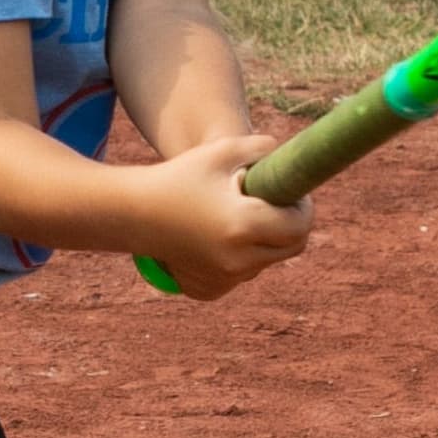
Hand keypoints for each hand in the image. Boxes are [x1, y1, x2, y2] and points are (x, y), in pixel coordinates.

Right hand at [139, 133, 310, 300]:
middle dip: (292, 225)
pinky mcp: (211, 289)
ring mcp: (224, 278)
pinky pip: (244, 274)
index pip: (299, 224)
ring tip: (240, 215)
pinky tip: (223, 236)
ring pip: (267, 261)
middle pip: (291, 248)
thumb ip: (264, 148)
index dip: (304, 207)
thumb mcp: (223, 151)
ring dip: (266, 241)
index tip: (296, 194)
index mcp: (243, 224)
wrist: (134, 213)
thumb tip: (294, 157)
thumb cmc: (180, 176)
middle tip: (279, 205)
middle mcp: (237, 258)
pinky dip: (242, 257)